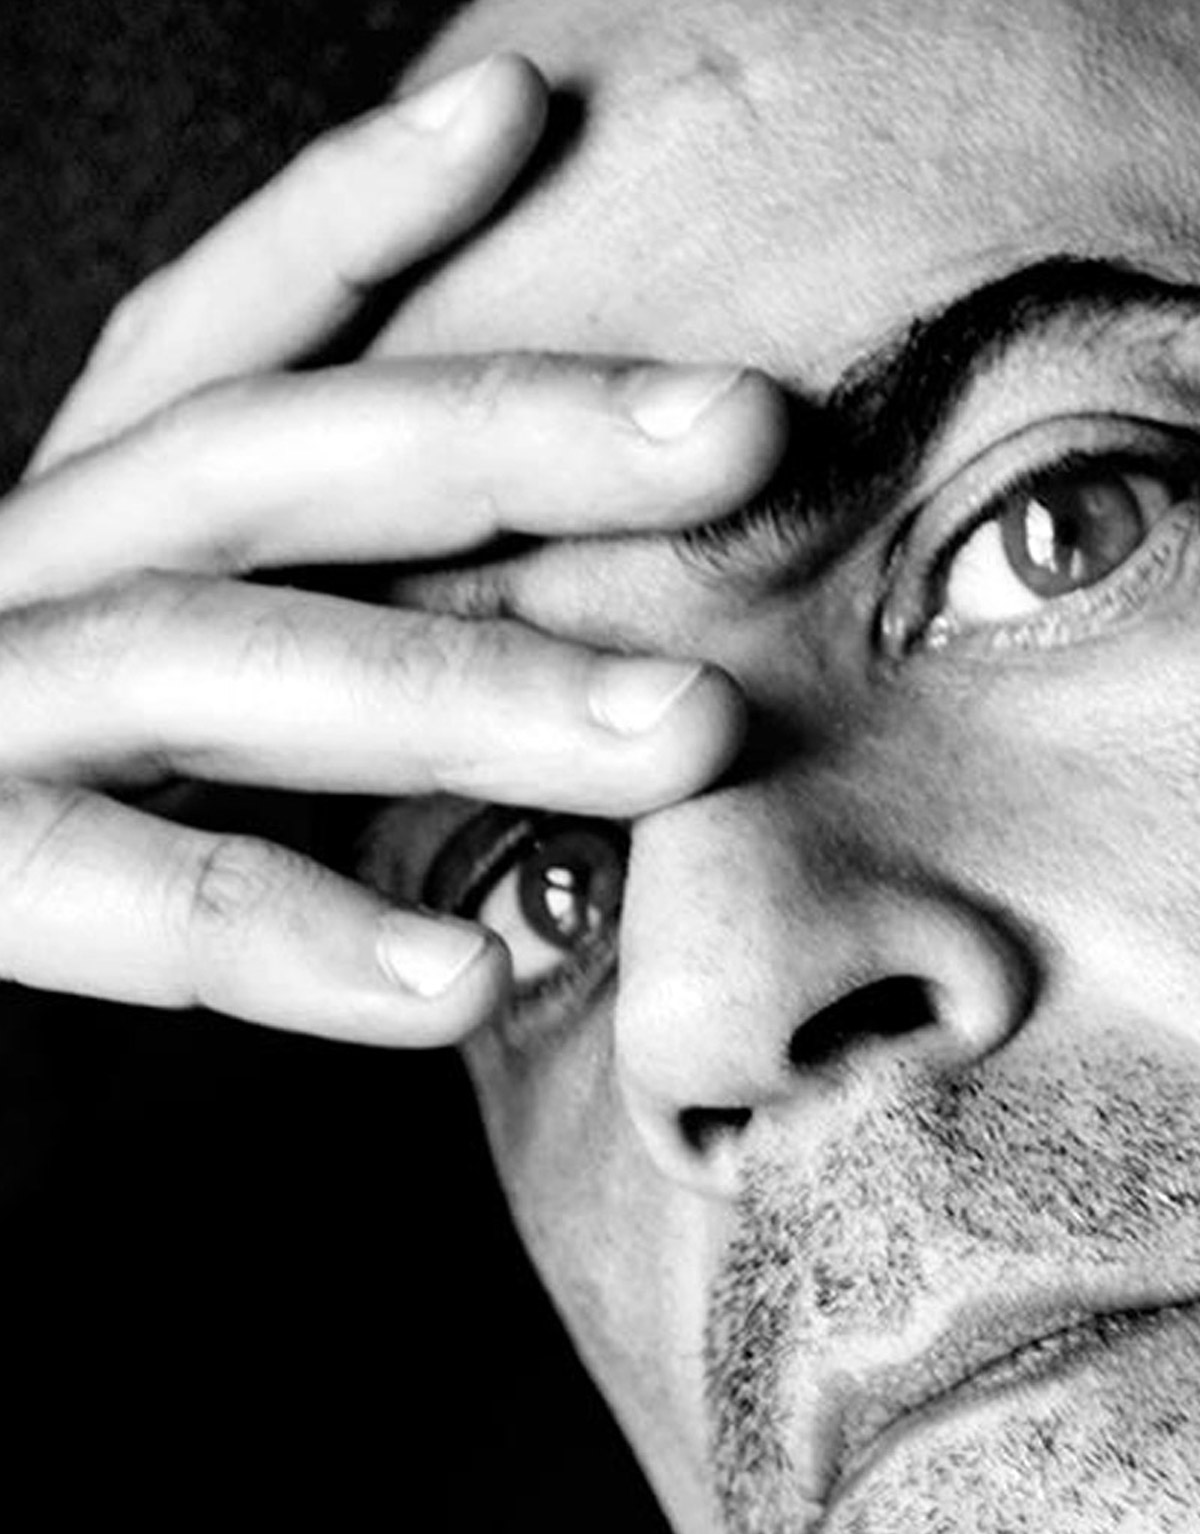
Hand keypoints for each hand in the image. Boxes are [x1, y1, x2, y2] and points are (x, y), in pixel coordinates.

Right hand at [2, 54, 785, 1046]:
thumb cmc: (72, 808)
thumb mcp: (202, 687)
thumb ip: (338, 636)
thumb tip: (594, 639)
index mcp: (96, 526)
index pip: (220, 348)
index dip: (349, 219)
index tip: (516, 108)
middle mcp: (27, 580)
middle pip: (259, 462)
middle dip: (499, 434)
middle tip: (739, 431)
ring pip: (211, 659)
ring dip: (459, 692)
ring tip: (680, 730)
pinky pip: (132, 898)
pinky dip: (301, 932)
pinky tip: (470, 971)